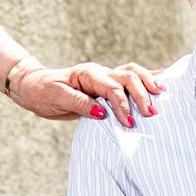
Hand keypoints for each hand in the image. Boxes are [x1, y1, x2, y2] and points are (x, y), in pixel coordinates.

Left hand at [11, 59, 163, 126]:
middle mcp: (99, 73)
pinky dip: (145, 77)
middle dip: (141, 95)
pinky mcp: (105, 84)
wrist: (34, 87)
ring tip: (161, 95)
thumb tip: (102, 113)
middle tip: (151, 114)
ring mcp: (104, 76)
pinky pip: (128, 77)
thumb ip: (81, 104)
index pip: (113, 88)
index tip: (129, 122)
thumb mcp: (57, 99)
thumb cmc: (43, 92)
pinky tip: (161, 78)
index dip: (123, 105)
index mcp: (88, 75)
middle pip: (128, 78)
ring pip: (132, 73)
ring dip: (147, 83)